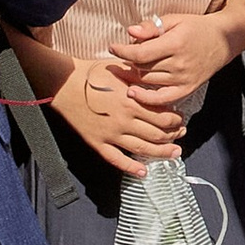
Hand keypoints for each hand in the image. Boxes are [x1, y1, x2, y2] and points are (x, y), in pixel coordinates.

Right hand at [49, 47, 184, 181]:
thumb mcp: (121, 71)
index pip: (163, 116)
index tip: (180, 118)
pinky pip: (117, 160)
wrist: (64, 85)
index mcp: (132, 103)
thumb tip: (158, 85)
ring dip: (161, 153)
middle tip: (181, 134)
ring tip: (174, 154)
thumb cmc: (91, 74)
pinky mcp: (98, 143)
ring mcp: (111, 135)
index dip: (176, 119)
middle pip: (157, 134)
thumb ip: (140, 80)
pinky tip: (143, 173)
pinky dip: (131, 168)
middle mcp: (124, 121)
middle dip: (173, 136)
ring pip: (143, 149)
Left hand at [111, 10, 233, 106]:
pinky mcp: (187, 88)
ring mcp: (184, 78)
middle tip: (123, 56)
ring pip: (148, 82)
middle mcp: (179, 64)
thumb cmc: (197, 27)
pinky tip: (133, 93)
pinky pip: (162, 99)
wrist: (223, 40)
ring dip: (134, 76)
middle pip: (142, 68)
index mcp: (175, 44)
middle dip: (128, 62)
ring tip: (127, 68)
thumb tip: (130, 32)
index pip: (140, 53)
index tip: (113, 48)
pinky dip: (147, 98)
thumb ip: (151, 27)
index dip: (122, 52)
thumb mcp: (175, 20)